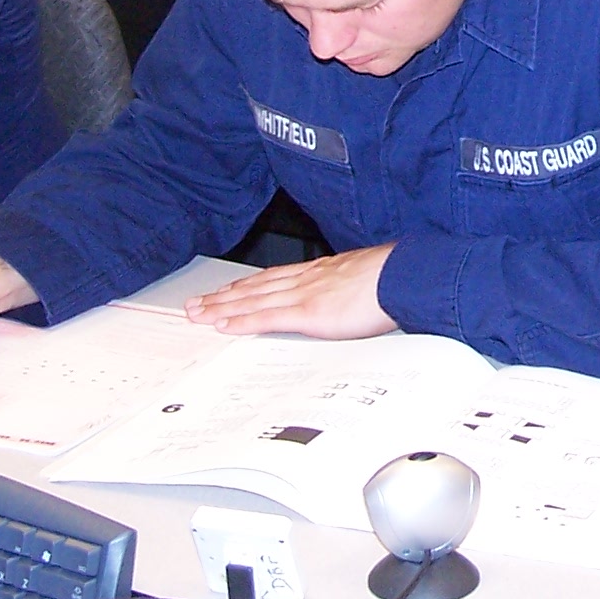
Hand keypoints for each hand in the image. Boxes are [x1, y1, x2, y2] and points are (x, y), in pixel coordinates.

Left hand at [185, 244, 398, 338]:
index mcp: (320, 272)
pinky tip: (222, 326)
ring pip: (253, 301)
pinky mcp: (310, 312)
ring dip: (222, 308)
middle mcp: (306, 279)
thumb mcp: (366, 280)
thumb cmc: (395, 277)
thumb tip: (351, 299)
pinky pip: (268, 318)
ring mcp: (305, 294)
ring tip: (197, 314)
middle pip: (254, 288)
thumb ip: (350, 289)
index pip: (273, 279)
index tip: (224, 291)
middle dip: (222, 297)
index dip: (245, 286)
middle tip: (194, 305)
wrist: (405, 274)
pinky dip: (242, 321)